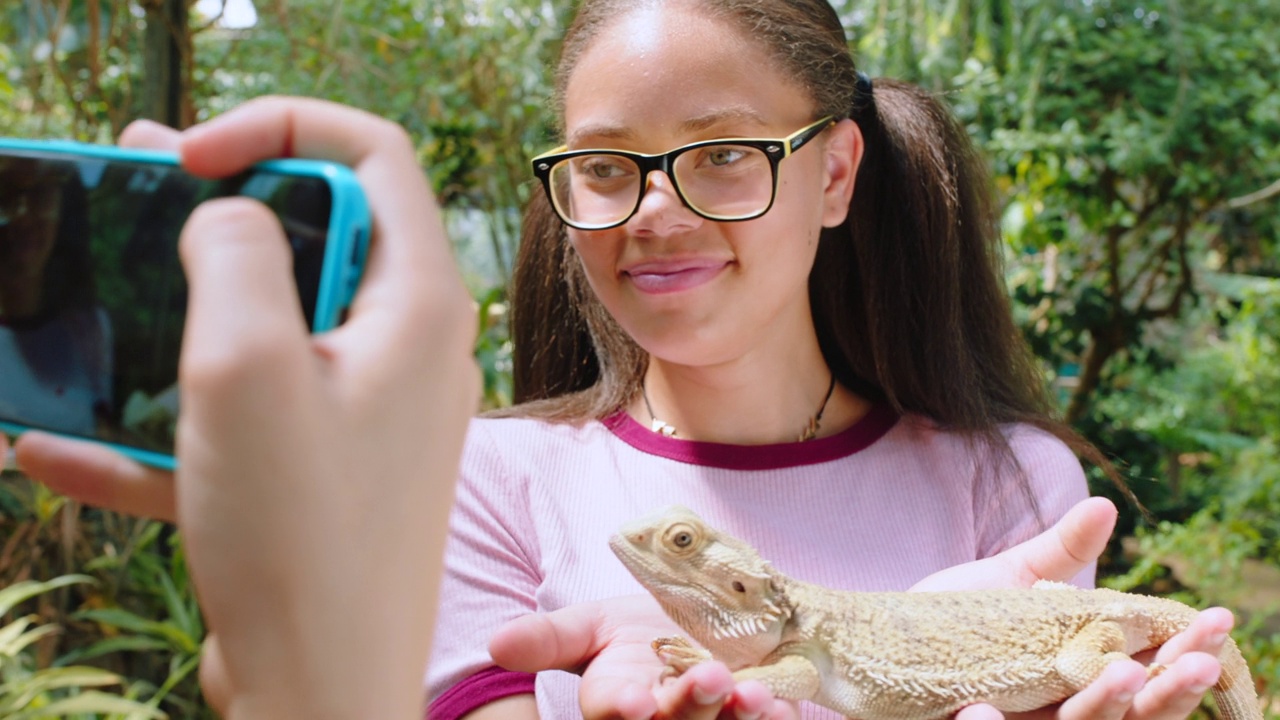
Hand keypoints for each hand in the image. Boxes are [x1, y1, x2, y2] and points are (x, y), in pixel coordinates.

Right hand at [12, 98, 478, 719]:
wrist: (321, 695)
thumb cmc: (299, 538)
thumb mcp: (247, 368)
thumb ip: (236, 254)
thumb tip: (233, 210)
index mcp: (417, 306)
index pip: (373, 158)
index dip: (280, 129)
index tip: (190, 156)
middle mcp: (407, 353)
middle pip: (318, 238)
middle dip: (220, 211)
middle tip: (130, 190)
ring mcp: (366, 417)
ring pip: (269, 331)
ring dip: (178, 315)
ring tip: (85, 298)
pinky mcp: (323, 474)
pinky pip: (243, 426)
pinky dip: (165, 428)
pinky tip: (56, 447)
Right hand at [490, 594, 796, 719]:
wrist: (697, 622)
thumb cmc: (636, 632)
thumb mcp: (590, 625)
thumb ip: (548, 638)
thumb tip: (497, 643)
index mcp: (617, 702)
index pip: (613, 714)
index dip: (624, 710)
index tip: (634, 702)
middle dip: (688, 708)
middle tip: (708, 676)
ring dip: (734, 718)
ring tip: (751, 692)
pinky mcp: (754, 719)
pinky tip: (779, 705)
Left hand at [913, 497, 1230, 719]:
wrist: (885, 642)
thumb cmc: (963, 615)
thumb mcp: (1015, 581)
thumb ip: (1060, 553)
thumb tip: (1104, 504)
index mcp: (1085, 681)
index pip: (1152, 680)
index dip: (1186, 656)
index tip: (1219, 619)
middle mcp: (1060, 713)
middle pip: (1130, 719)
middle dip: (1166, 693)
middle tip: (1194, 660)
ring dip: (1102, 708)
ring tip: (1122, 670)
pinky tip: (981, 711)